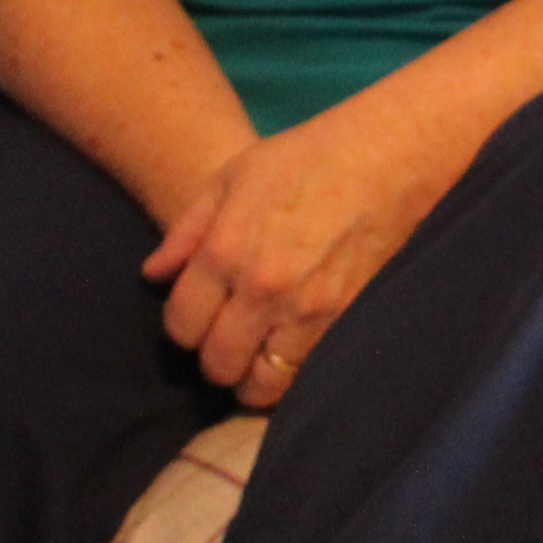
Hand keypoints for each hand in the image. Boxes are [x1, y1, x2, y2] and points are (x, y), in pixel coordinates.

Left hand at [142, 94, 472, 402]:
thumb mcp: (231, 177)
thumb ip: (185, 230)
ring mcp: (309, 312)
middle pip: (218, 364)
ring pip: (263, 385)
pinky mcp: (347, 322)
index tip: (197, 317)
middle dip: (215, 358)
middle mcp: (262, 291)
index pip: (181, 326)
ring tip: (258, 355)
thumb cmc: (306, 158)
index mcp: (226, 252)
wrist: (389, 159)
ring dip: (254, 376)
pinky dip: (293, 372)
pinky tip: (292, 350)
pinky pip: (306, 375)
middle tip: (226, 339)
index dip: (182, 328)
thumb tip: (154, 276)